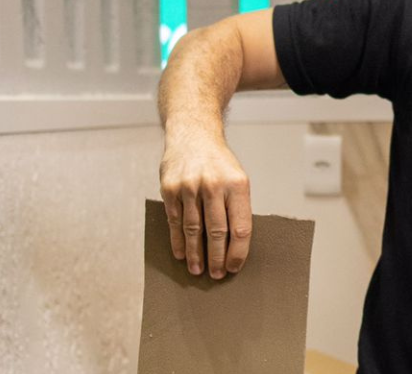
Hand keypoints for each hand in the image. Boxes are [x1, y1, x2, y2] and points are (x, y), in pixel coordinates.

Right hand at [159, 132, 251, 279]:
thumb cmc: (219, 163)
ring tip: (198, 270)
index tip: (235, 268)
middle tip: (217, 275)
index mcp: (237, 184)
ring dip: (196, 254)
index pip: (240, 227)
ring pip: (193, 230)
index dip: (238, 252)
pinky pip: (175, 221)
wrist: (193, 135)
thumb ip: (236, 207)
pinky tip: (181, 254)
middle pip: (217, 232)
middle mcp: (214, 185)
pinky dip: (178, 241)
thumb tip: (235, 246)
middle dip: (217, 258)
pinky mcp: (170, 189)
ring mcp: (190, 187)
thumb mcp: (237, 179)